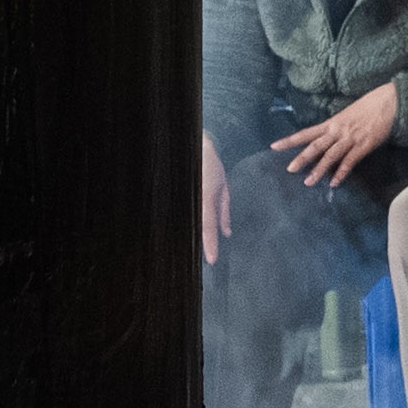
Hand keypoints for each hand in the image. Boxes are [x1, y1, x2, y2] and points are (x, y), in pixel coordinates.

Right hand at [199, 130, 229, 268]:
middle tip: (205, 261)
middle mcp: (195, 200)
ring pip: (190, 223)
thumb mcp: (223, 187)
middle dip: (201, 244)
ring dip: (193, 236)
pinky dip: (189, 225)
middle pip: (197, 228)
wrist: (194, 146)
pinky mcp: (180, 198)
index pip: (209, 226)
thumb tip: (227, 233)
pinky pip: (186, 215)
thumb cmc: (211, 166)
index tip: (212, 260)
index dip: (210, 244)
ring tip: (193, 252)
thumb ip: (224, 210)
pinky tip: (188, 235)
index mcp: (206, 198)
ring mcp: (186, 199)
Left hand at [271, 84, 404, 193]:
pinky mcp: (364, 145)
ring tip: (308, 182)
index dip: (290, 140)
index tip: (274, 146)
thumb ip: (337, 127)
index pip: (306, 133)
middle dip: (301, 158)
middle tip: (289, 169)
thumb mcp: (348, 114)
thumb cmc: (369, 106)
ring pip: (330, 156)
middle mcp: (337, 131)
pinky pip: (350, 161)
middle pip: (315, 146)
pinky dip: (341, 172)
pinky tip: (334, 183)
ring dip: (319, 170)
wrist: (389, 102)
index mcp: (332, 122)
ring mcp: (350, 138)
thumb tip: (329, 138)